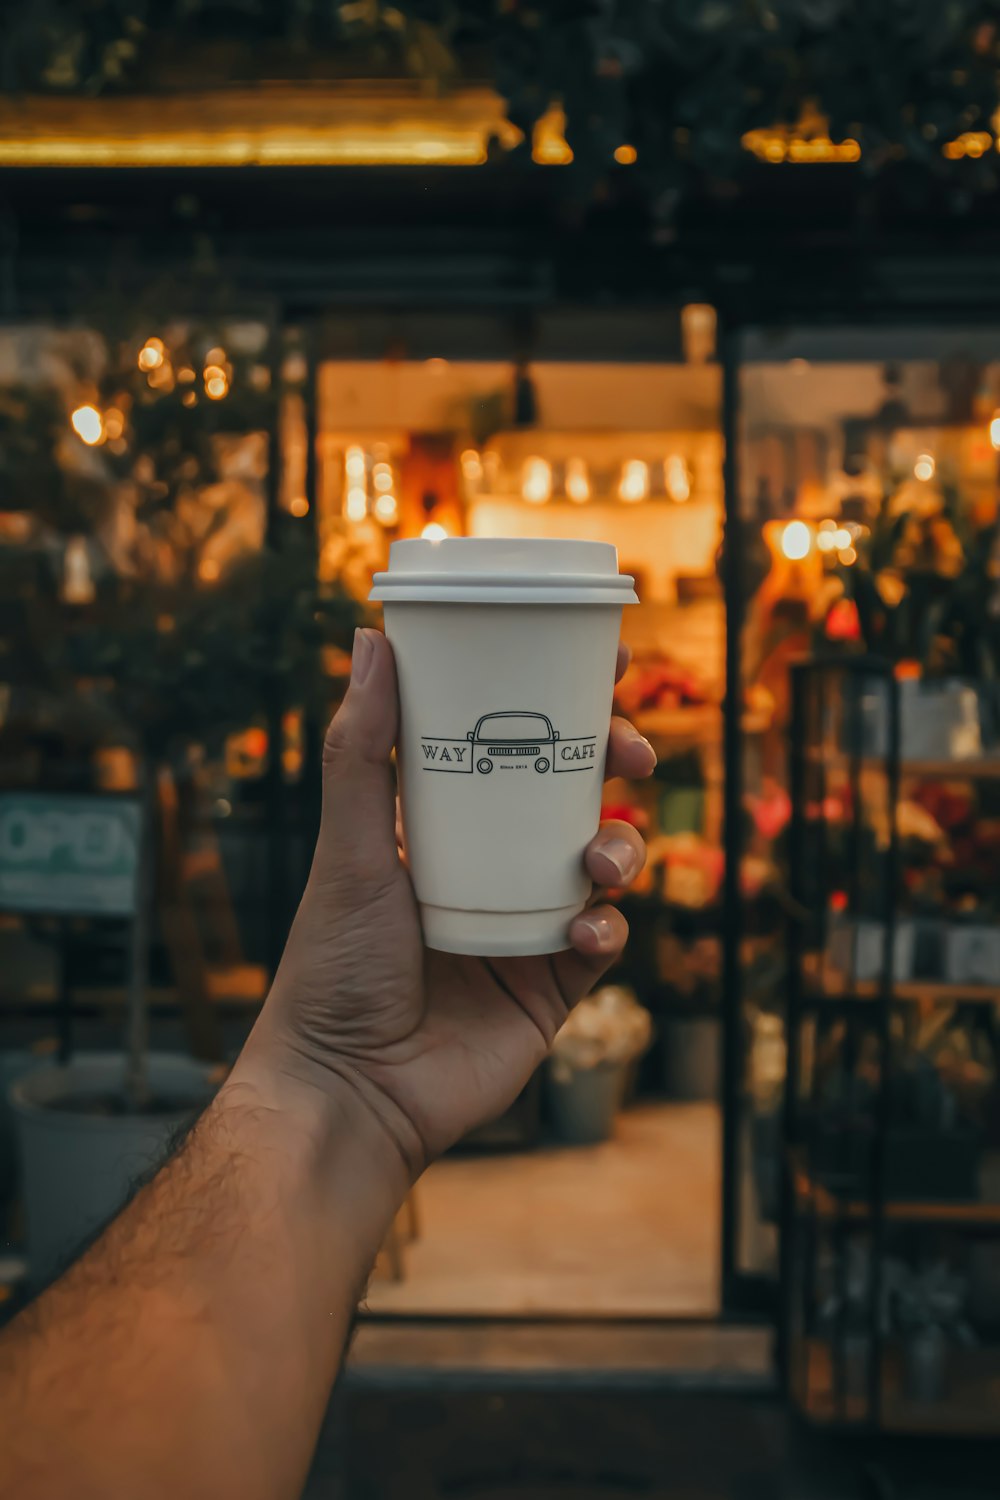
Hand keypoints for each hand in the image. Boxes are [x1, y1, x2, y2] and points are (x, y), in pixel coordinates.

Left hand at [247, 628, 655, 1178]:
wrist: (350, 1090)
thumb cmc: (333, 968)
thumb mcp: (349, 849)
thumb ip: (360, 752)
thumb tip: (370, 639)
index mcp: (445, 828)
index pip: (512, 746)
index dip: (563, 702)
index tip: (606, 661)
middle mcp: (490, 869)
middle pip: (574, 796)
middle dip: (615, 764)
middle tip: (632, 752)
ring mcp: (526, 927)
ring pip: (604, 864)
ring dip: (622, 846)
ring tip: (599, 857)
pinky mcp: (551, 987)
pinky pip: (603, 944)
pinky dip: (604, 930)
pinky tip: (581, 933)